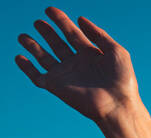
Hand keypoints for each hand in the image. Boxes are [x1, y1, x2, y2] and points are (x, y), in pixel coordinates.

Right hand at [14, 7, 137, 123]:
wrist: (116, 106)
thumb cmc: (122, 80)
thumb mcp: (116, 51)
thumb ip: (98, 34)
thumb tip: (80, 19)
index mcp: (91, 55)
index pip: (73, 34)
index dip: (62, 21)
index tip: (50, 10)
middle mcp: (77, 64)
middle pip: (58, 44)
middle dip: (47, 33)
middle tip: (38, 22)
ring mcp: (66, 75)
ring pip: (45, 58)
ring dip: (33, 47)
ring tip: (23, 36)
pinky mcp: (57, 86)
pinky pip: (37, 77)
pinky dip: (27, 68)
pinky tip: (19, 58)